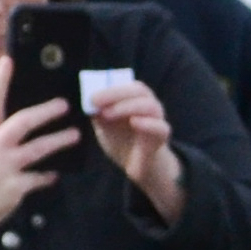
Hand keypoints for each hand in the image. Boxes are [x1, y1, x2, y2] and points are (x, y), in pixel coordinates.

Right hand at [0, 62, 83, 249]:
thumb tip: (26, 120)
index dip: (0, 81)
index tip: (8, 60)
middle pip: (22, 121)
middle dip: (46, 111)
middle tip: (64, 104)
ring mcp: (3, 168)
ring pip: (38, 148)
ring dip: (59, 140)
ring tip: (74, 134)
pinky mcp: (14, 188)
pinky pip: (40, 178)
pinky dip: (49, 176)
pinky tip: (55, 174)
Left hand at [85, 77, 187, 225]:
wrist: (134, 163)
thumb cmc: (120, 139)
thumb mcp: (104, 124)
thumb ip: (98, 113)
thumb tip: (88, 101)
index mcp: (135, 98)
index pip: (126, 85)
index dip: (109, 88)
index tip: (91, 97)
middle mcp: (150, 105)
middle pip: (139, 90)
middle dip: (115, 94)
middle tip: (95, 101)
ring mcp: (158, 119)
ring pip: (150, 105)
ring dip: (127, 106)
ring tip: (107, 114)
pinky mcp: (162, 137)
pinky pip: (161, 127)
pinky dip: (148, 123)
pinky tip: (134, 122)